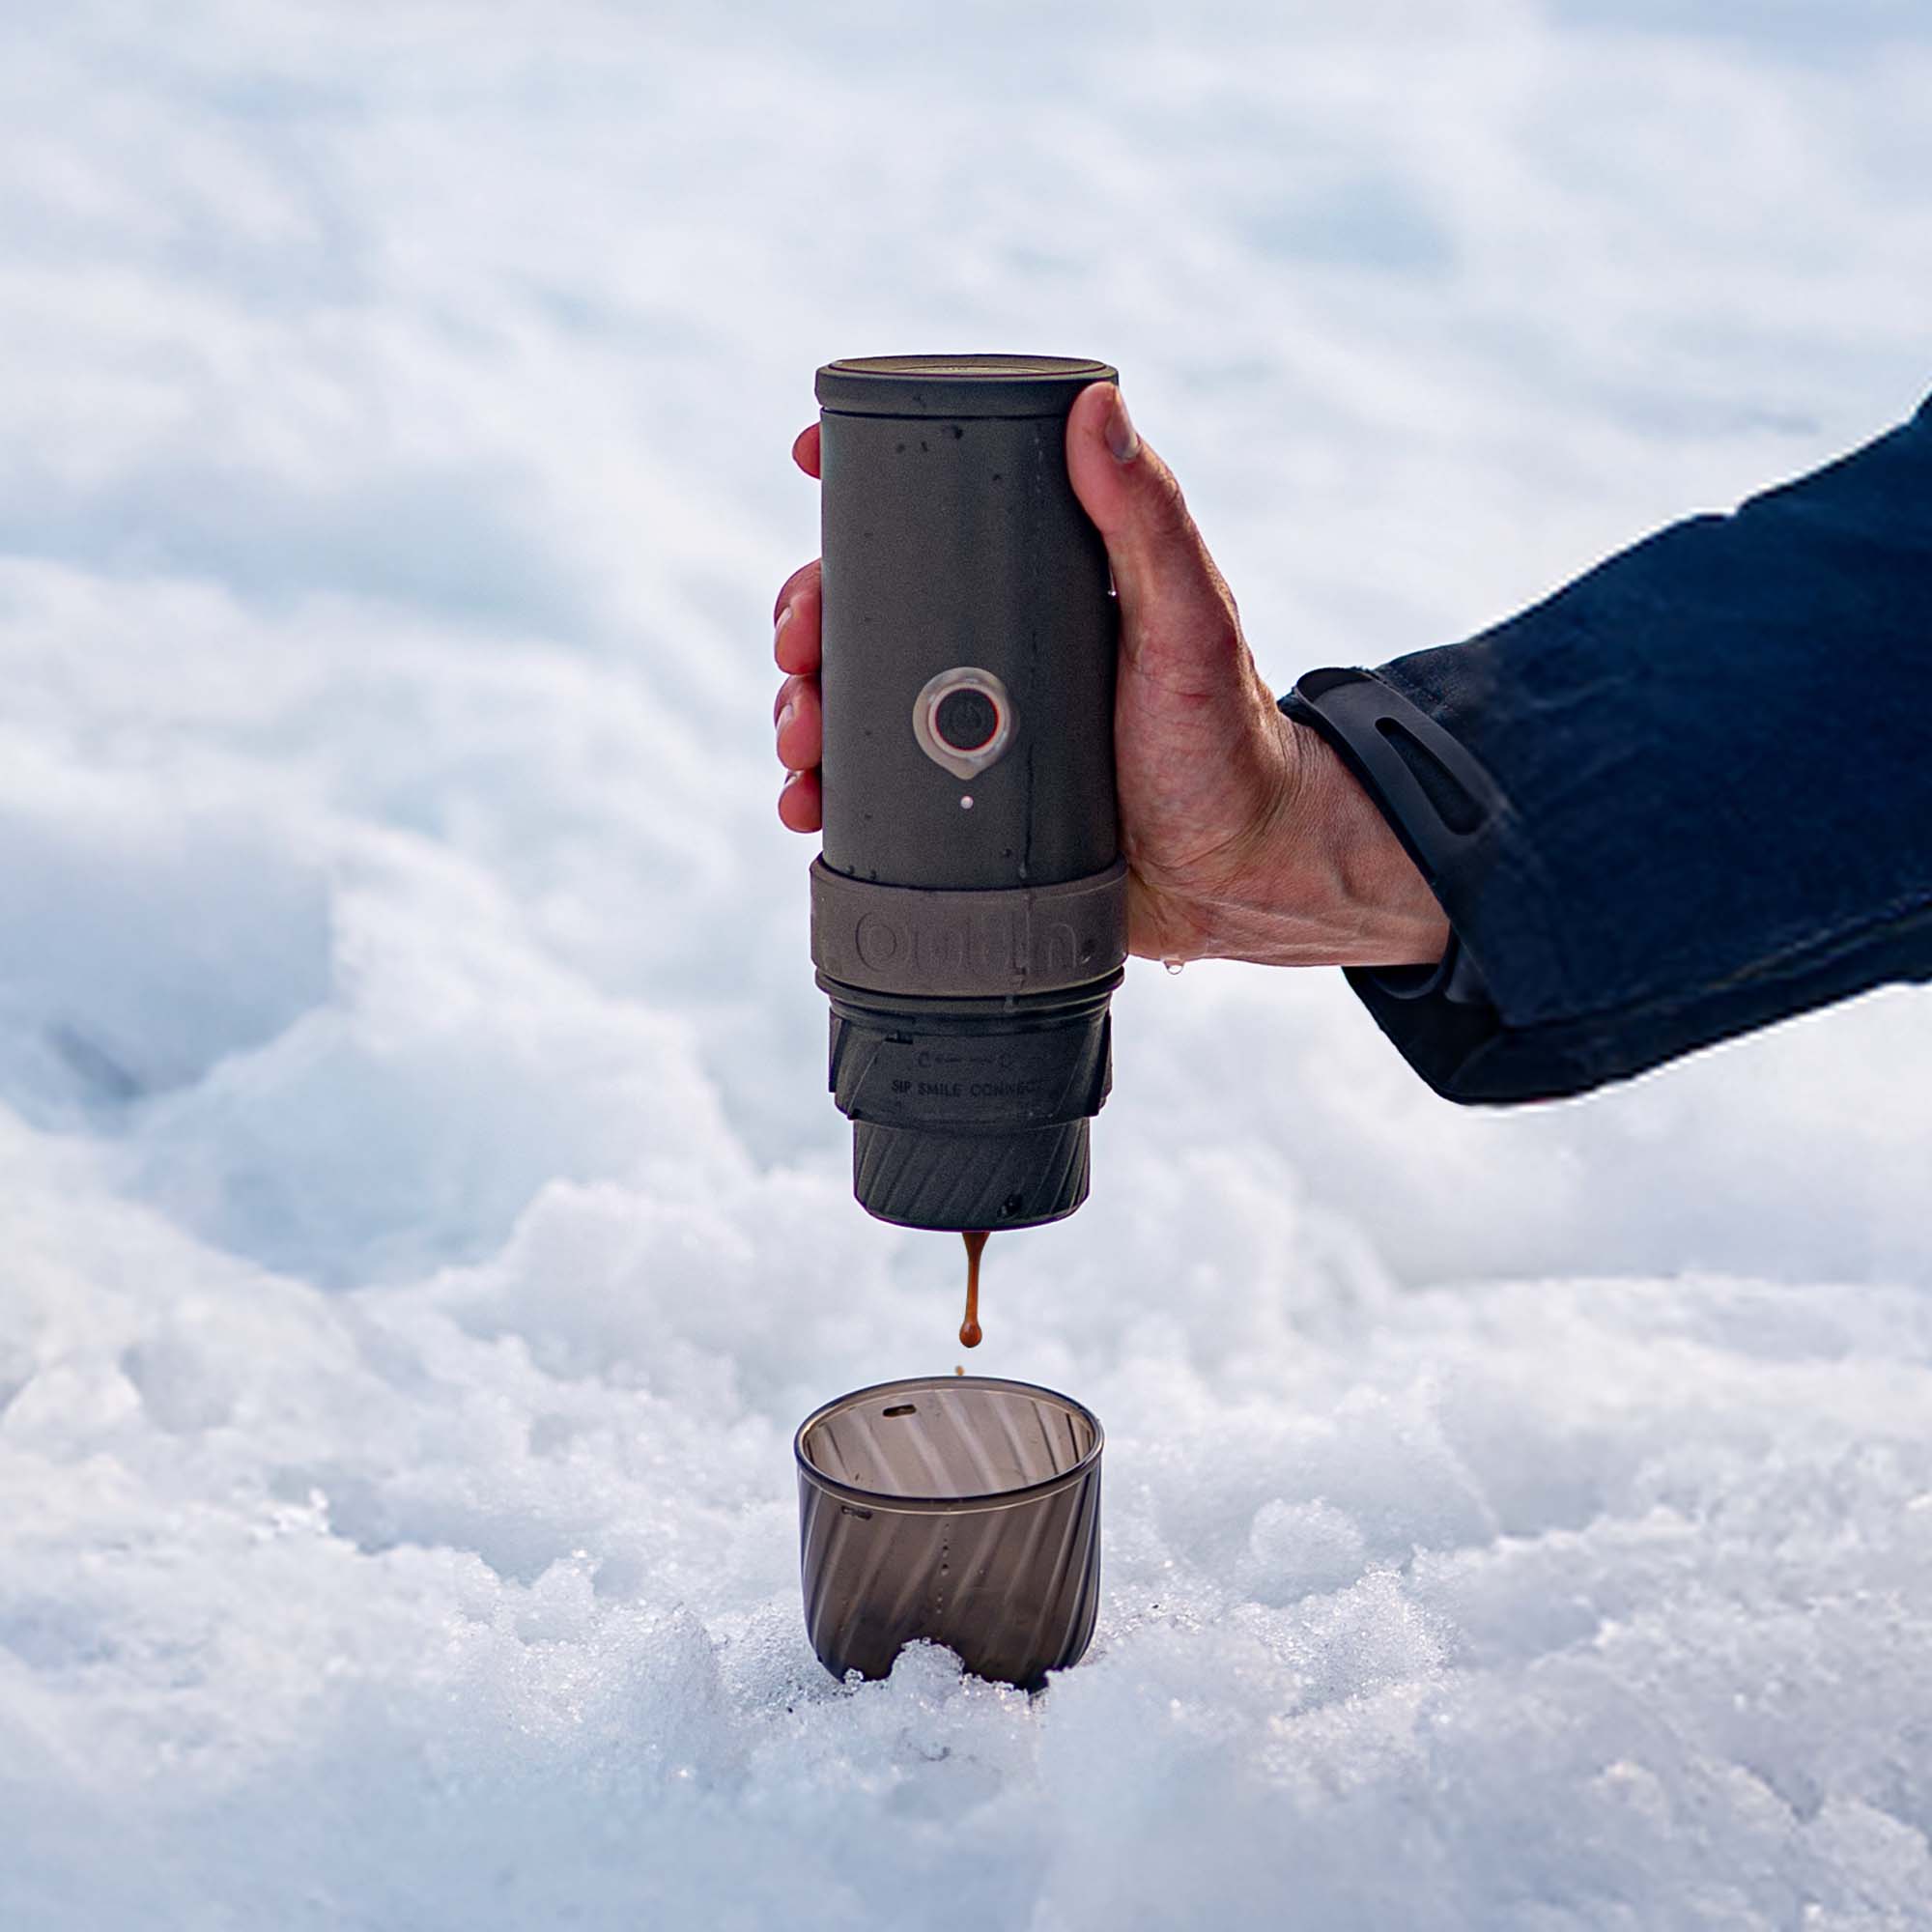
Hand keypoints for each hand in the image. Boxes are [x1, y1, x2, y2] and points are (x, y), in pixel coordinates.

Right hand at [772, 385, 1448, 968]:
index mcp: (1031, 585)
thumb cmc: (1226, 739)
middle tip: (798, 648)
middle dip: (805, 619)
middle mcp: (986, 650)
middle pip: (860, 609)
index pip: (930, 512)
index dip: (859, 479)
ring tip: (798, 745)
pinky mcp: (953, 813)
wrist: (1235, 878)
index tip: (810, 456)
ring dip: (799, 710)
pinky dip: (820, 796)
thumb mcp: (1189, 622)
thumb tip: (1097, 405)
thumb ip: (1150, 521)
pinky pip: (863, 793)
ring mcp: (964, 732)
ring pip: (849, 701)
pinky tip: (804, 810)